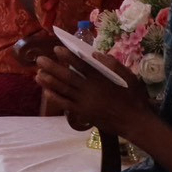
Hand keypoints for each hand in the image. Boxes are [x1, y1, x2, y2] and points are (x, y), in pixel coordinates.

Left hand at [35, 47, 152, 135]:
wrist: (135, 122)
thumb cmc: (134, 97)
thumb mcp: (128, 76)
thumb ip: (112, 63)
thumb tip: (94, 53)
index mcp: (101, 78)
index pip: (80, 64)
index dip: (67, 56)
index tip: (56, 49)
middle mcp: (90, 89)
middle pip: (67, 76)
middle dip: (52, 67)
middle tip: (39, 60)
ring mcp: (85, 102)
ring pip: (63, 90)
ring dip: (49, 82)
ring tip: (37, 74)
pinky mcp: (83, 113)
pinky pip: (66, 104)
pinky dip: (55, 98)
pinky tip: (46, 92)